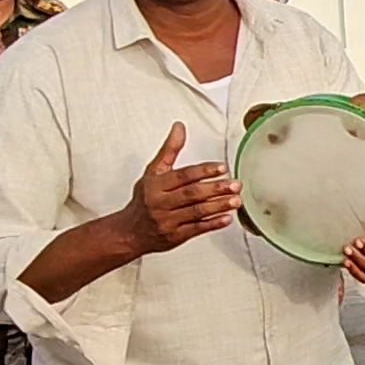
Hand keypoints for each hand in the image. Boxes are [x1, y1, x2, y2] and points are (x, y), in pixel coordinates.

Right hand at [117, 122, 240, 255]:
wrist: (129, 232)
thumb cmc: (145, 199)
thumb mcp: (153, 172)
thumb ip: (169, 150)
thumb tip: (179, 127)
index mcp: (156, 185)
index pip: (182, 176)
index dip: (203, 171)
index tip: (222, 167)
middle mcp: (161, 203)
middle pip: (191, 194)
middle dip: (215, 189)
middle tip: (236, 184)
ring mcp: (168, 221)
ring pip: (196, 212)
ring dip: (218, 206)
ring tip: (236, 200)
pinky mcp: (175, 236)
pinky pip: (196, 229)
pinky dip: (212, 224)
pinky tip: (227, 218)